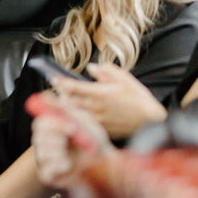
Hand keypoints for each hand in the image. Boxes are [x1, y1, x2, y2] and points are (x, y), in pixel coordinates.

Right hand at [29, 91, 111, 188]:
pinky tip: (70, 166)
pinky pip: (48, 168)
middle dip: (59, 136)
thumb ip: (66, 107)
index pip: (41, 121)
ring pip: (43, 151)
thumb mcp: (83, 121)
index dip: (54, 123)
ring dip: (62, 152)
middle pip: (39, 135)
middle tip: (76, 139)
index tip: (71, 126)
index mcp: (51, 129)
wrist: (107, 167)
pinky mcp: (47, 174)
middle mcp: (45, 143)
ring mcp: (45, 159)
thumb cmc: (96, 144)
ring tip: (75, 155)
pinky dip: (61, 166)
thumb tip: (52, 90)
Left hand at [49, 62, 167, 138]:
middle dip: (56, 97)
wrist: (151, 122)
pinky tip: (69, 116)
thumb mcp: (125, 79)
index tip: (53, 78)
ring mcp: (96, 120)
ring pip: (73, 113)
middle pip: (68, 101)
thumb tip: (91, 68)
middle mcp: (95, 107)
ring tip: (54, 104)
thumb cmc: (139, 99)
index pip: (73, 86)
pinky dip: (74, 119)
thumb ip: (106, 71)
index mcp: (100, 93)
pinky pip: (82, 123)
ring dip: (62, 109)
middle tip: (46, 94)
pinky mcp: (100, 129)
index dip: (60, 82)